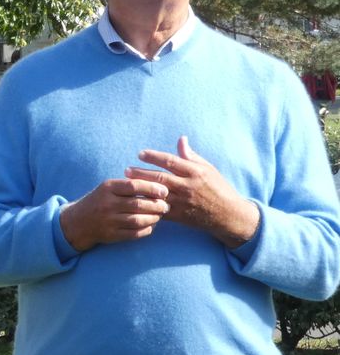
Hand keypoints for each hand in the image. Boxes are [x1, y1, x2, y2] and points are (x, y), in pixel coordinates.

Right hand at [60, 177, 169, 251]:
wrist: (77, 222)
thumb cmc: (99, 201)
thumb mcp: (108, 188)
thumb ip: (129, 185)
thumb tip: (157, 187)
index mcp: (108, 188)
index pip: (134, 186)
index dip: (152, 188)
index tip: (164, 191)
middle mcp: (107, 204)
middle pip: (138, 204)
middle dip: (157, 205)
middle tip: (165, 206)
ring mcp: (108, 221)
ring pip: (138, 220)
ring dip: (154, 218)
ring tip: (159, 215)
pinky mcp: (111, 235)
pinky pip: (134, 233)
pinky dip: (146, 230)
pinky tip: (151, 225)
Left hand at [128, 135, 259, 247]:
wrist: (228, 215)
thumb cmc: (218, 188)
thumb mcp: (208, 169)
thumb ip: (191, 156)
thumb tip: (181, 139)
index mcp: (195, 172)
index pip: (170, 161)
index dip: (153, 157)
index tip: (140, 154)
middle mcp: (188, 186)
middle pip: (160, 178)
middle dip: (141, 173)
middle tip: (126, 170)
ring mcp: (183, 202)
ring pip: (157, 194)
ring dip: (141, 190)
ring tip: (127, 185)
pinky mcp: (179, 215)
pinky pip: (160, 210)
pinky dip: (148, 206)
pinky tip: (136, 202)